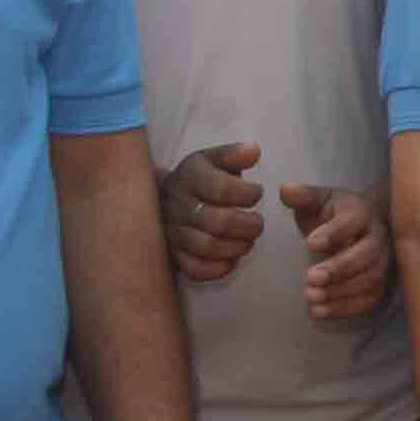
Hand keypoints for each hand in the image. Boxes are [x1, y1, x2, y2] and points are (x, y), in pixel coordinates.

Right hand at [160, 141, 266, 282]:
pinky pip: (195, 269)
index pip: (222, 188)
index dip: (248, 194)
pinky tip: (231, 259)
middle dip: (249, 226)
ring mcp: (171, 231)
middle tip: (258, 224)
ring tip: (247, 241)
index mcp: (188, 177)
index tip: (257, 193)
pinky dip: (219, 268)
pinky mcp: (171, 254)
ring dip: (237, 247)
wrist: (161, 199)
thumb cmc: (200, 178)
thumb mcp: (213, 160)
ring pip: (208, 247)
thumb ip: (234, 155)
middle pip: (219, 222)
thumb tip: (254, 151)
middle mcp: (176, 204)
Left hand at [283, 182, 391, 322]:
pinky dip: (345, 308)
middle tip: (309, 278)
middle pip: (367, 255)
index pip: (352, 221)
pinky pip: (369, 300)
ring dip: (340, 292)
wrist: (366, 224)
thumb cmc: (335, 212)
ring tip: (310, 298)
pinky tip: (318, 311)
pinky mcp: (380, 283)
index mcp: (361, 212)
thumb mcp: (319, 199)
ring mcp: (383, 262)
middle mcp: (378, 237)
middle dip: (339, 268)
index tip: (310, 243)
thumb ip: (302, 196)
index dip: (334, 233)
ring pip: (370, 280)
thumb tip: (286, 189)